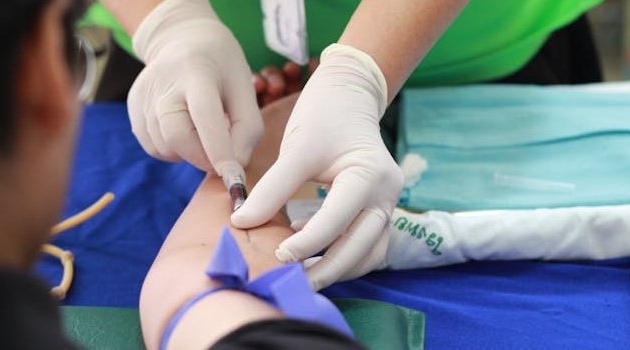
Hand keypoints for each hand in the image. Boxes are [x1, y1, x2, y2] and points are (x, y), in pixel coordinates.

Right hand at [127, 0, 262, 174]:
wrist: (184, 40)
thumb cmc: (222, 68)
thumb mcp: (245, 88)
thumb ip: (248, 128)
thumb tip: (235, 166)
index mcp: (196, 70)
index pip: (204, 114)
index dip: (219, 148)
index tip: (233, 175)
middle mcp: (163, 81)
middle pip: (177, 136)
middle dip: (203, 158)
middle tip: (221, 158)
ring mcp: (143, 95)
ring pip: (165, 147)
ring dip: (189, 153)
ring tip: (202, 131)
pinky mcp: (133, 107)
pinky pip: (154, 147)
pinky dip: (174, 150)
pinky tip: (185, 129)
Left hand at [232, 44, 403, 289]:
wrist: (349, 95)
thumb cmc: (324, 115)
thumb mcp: (297, 149)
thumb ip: (272, 188)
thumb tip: (241, 222)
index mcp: (370, 176)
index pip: (337, 220)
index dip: (307, 243)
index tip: (276, 256)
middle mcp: (387, 195)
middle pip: (361, 248)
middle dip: (326, 270)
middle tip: (290, 282)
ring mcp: (388, 205)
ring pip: (368, 254)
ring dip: (338, 269)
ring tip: (301, 277)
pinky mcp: (379, 210)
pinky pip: (367, 246)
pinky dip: (344, 257)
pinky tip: (312, 254)